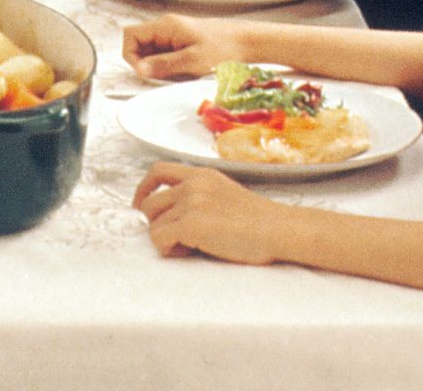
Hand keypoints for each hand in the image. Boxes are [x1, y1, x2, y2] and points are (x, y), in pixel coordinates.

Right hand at [122, 14, 241, 79]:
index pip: (131, 36)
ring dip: (158, 65)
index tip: (145, 71)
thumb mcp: (191, 61)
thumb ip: (163, 65)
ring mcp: (174, 33)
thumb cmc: (224, 48)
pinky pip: (165, 53)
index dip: (131, 55)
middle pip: (140, 44)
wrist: (248, 42)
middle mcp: (166, 26)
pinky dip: (169, 65)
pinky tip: (184, 71)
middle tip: (163, 76)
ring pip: (152, 51)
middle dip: (146, 63)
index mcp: (165, 26)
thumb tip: (139, 69)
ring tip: (177, 74)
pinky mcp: (182, 41)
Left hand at [133, 162, 283, 263]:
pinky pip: (158, 239)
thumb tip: (175, 215)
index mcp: (202, 175)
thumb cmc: (260, 221)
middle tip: (177, 239)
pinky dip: (168, 249)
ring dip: (166, 239)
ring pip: (153, 223)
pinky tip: (190, 252)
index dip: (144, 189)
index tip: (141, 206)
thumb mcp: (226, 194)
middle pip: (149, 202)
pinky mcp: (190, 224)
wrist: (281, 230)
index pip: (158, 170)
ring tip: (191, 247)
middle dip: (155, 223)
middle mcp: (193, 184)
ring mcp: (190, 202)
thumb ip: (201, 196)